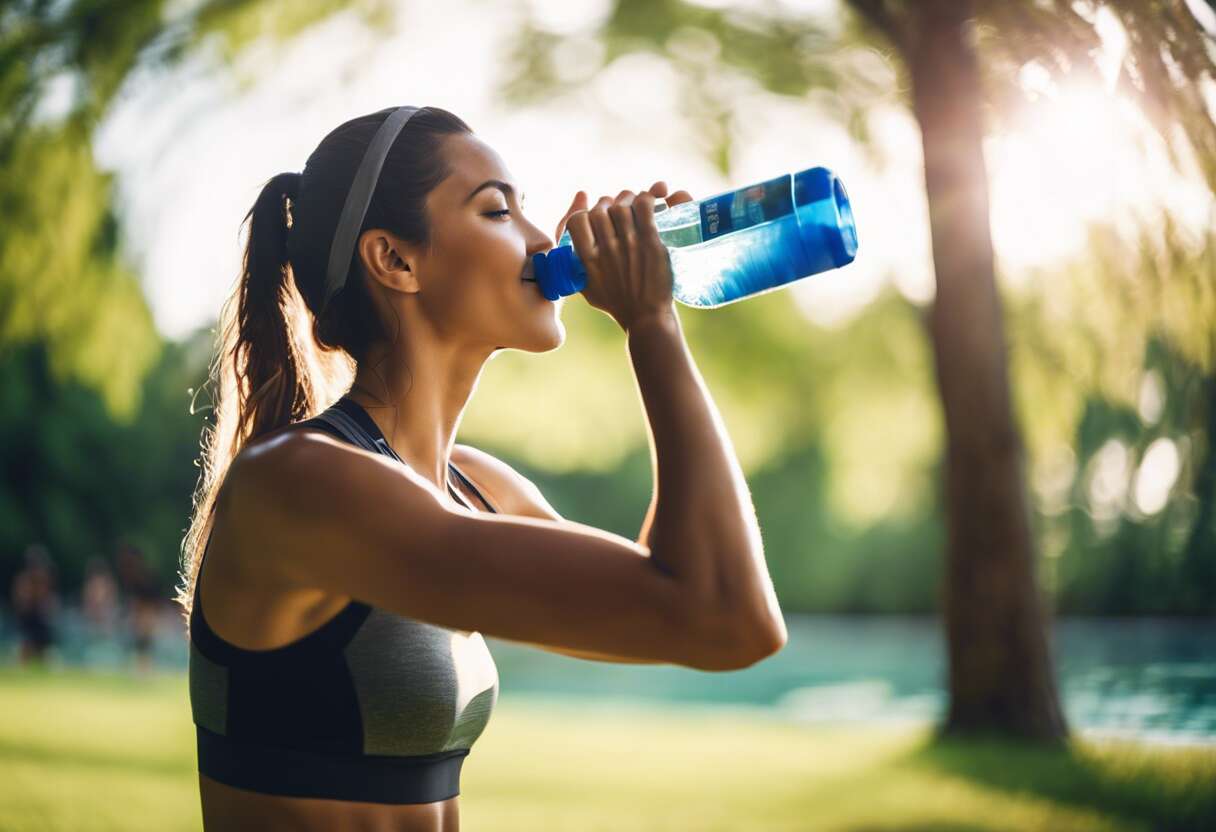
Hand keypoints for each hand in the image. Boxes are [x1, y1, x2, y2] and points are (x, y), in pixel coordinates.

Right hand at [562, 182, 695, 332]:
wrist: (646, 318)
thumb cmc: (617, 304)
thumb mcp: (586, 288)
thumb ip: (576, 267)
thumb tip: (569, 248)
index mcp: (586, 259)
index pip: (576, 220)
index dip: (584, 212)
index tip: (594, 216)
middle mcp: (605, 249)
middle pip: (600, 209)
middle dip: (609, 203)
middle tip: (619, 209)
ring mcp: (628, 244)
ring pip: (622, 204)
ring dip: (629, 198)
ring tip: (634, 204)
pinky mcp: (650, 242)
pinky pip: (644, 206)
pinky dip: (647, 199)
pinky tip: (650, 203)